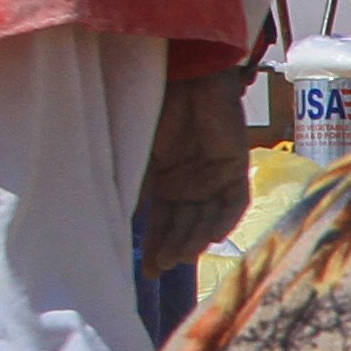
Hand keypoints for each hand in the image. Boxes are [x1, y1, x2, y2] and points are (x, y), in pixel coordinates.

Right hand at [132, 69, 255, 291]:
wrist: (183, 77)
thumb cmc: (154, 108)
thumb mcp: (139, 156)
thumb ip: (135, 187)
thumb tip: (114, 222)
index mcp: (167, 181)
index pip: (163, 222)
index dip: (156, 246)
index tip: (146, 272)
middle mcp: (192, 183)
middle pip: (186, 225)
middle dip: (173, 248)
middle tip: (160, 269)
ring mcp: (215, 177)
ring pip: (208, 219)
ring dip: (194, 239)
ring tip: (178, 258)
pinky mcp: (235, 167)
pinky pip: (234, 202)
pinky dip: (223, 220)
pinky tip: (209, 237)